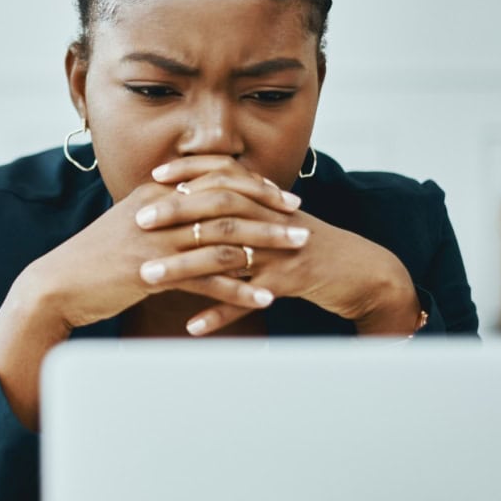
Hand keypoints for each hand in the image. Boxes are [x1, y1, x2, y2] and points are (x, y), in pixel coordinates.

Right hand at [18, 170, 296, 329]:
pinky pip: (208, 279)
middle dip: (269, 211)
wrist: (57, 286)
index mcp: (156, 194)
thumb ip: (162, 215)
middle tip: (300, 221)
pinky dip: (240, 289)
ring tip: (296, 253)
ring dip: (266, 245)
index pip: (214, 179)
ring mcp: (157, 241)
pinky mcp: (154, 273)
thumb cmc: (94, 259)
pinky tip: (264, 298)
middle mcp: (160, 210)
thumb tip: (195, 213)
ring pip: (225, 237)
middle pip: (227, 202)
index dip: (252, 185)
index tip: (281, 195)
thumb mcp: (129, 226)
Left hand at [141, 156, 420, 335]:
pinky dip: (220, 313)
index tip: (153, 178)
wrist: (360, 271)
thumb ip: (243, 208)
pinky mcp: (290, 283)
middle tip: (139, 222)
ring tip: (149, 278)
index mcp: (266, 201)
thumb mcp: (276, 220)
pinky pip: (249, 299)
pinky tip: (193, 326)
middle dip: (176, 213)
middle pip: (219, 208)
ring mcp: (281, 251)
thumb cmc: (308, 246)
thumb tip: (197, 199)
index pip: (223, 176)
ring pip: (227, 254)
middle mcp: (271, 220)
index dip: (188, 174)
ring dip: (185, 267)